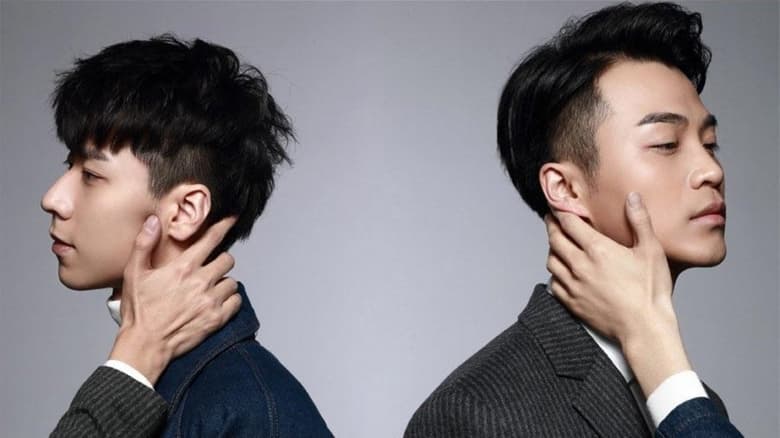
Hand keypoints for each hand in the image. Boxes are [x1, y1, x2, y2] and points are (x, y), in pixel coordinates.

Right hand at [108, 215, 240, 384]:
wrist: (145, 345)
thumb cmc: (139, 311)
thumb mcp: (133, 273)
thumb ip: (144, 244)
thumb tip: (154, 220)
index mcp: (183, 268)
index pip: (211, 240)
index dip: (224, 226)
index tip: (232, 219)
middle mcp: (200, 282)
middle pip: (228, 260)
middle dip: (221, 261)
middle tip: (210, 269)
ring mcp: (210, 301)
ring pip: (232, 281)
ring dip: (224, 282)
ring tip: (210, 289)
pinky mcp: (217, 318)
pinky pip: (236, 301)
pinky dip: (230, 300)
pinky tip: (217, 302)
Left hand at [545, 192, 690, 395]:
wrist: (644, 328)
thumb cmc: (650, 291)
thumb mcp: (651, 250)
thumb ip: (639, 221)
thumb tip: (632, 198)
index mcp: (597, 249)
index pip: (569, 223)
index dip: (560, 211)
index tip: (558, 205)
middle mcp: (579, 265)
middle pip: (555, 239)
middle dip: (552, 226)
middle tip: (552, 220)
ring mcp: (573, 285)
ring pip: (551, 261)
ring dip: (552, 249)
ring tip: (557, 243)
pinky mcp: (571, 302)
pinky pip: (553, 283)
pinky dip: (554, 273)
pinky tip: (561, 271)